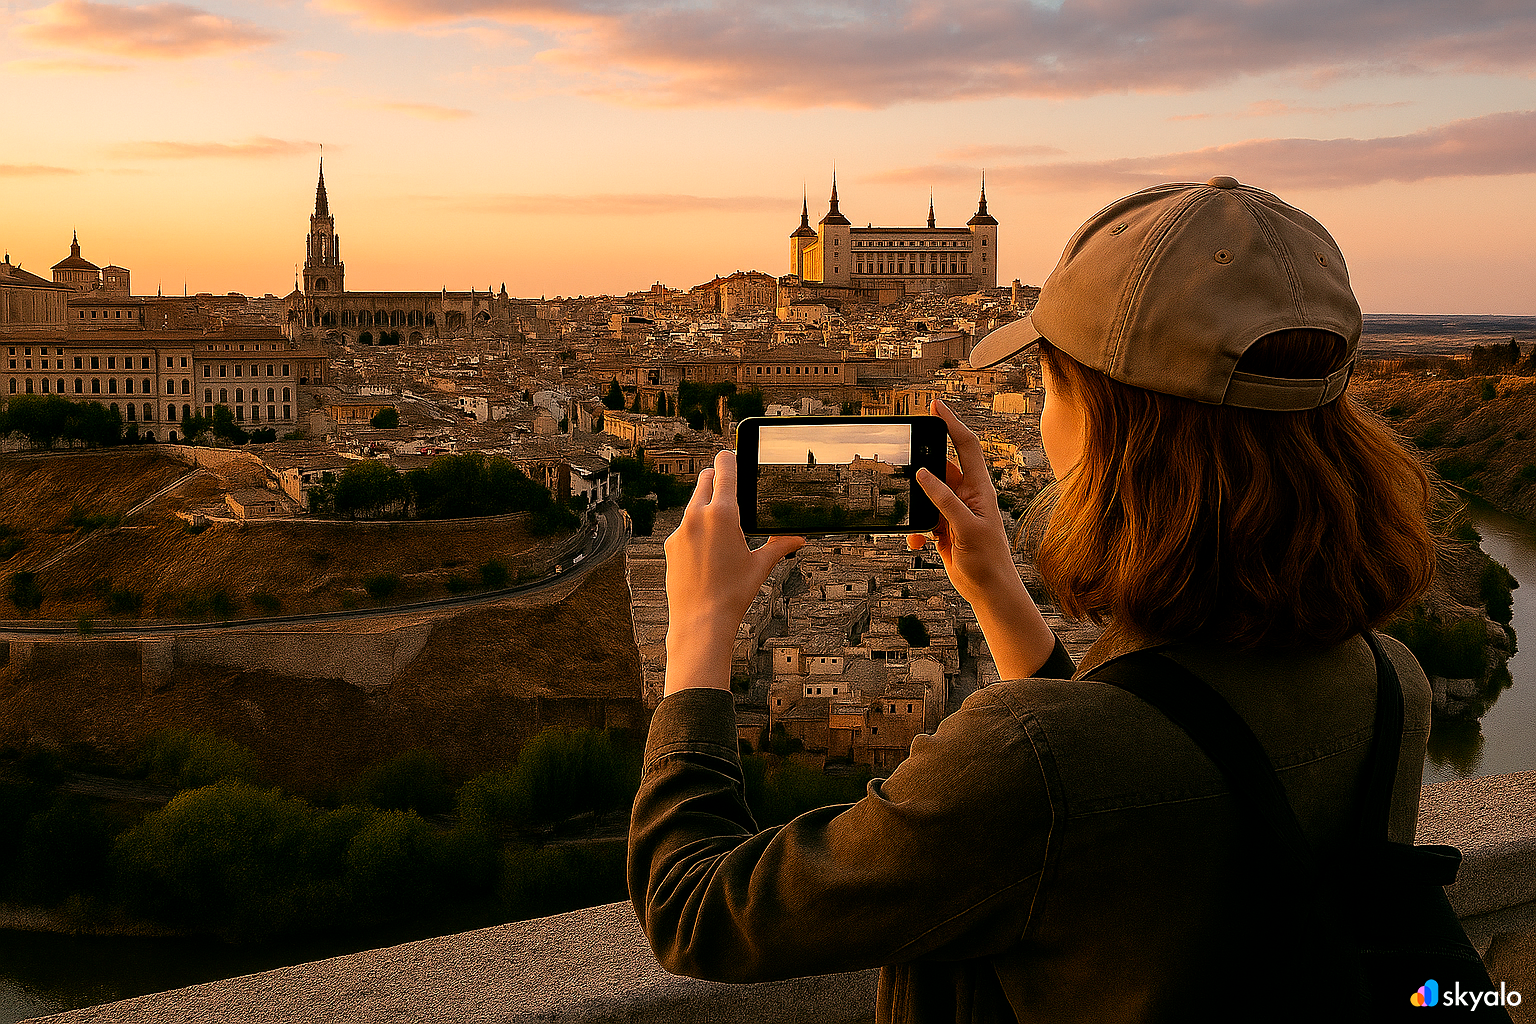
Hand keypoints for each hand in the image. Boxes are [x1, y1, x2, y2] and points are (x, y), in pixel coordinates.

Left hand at [664, 449, 803, 693]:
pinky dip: (696, 529)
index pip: (724, 469)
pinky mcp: (671, 545)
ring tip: (722, 525)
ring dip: (706, 505)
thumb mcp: (760, 566)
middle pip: (705, 479)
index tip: (733, 455)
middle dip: (717, 479)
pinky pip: (685, 526)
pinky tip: (707, 549)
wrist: (700, 621)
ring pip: (693, 503)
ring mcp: (680, 530)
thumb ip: (779, 546)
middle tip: (730, 485)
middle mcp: (697, 516)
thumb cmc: (732, 595)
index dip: (730, 458)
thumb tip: (797, 539)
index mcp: (723, 514)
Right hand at [907, 400, 1057, 680]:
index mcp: (978, 488)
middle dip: (921, 466)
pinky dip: (914, 530)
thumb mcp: (966, 526)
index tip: (935, 405)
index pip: (965, 445)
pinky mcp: (943, 527)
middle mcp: (966, 494)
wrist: (988, 589)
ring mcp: (953, 510)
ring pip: (926, 494)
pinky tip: (917, 544)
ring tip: (914, 521)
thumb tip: (923, 473)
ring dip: (915, 506)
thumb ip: (944, 499)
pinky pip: (921, 518)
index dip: (951, 423)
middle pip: (939, 467)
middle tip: (903, 461)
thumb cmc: (987, 559)